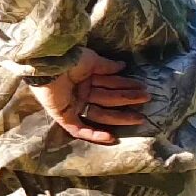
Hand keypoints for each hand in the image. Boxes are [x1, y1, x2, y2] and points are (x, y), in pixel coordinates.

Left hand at [31, 50, 149, 145]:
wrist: (49, 64)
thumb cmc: (68, 58)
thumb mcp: (91, 60)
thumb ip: (106, 66)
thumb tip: (123, 66)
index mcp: (87, 79)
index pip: (110, 84)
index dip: (127, 85)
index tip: (143, 87)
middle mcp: (81, 92)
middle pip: (108, 99)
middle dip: (128, 100)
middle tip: (146, 100)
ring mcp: (72, 105)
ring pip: (99, 114)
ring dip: (119, 117)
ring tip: (138, 118)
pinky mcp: (62, 115)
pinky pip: (78, 129)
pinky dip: (93, 134)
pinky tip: (111, 138)